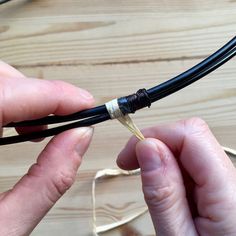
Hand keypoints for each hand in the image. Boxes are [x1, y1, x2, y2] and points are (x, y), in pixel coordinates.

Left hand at [0, 61, 94, 235]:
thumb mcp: (5, 228)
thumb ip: (49, 180)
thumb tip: (81, 137)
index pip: (4, 96)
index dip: (52, 94)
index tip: (84, 104)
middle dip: (37, 94)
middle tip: (65, 120)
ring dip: (24, 98)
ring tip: (41, 128)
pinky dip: (9, 104)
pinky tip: (19, 126)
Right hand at [117, 118, 235, 235]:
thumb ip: (163, 192)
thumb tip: (147, 147)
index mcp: (228, 191)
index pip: (191, 134)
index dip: (156, 135)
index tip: (129, 155)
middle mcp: (232, 179)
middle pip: (190, 136)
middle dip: (155, 142)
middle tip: (130, 163)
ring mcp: (226, 180)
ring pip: (188, 147)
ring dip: (160, 156)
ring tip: (146, 179)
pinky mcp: (219, 185)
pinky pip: (191, 163)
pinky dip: (169, 168)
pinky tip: (163, 185)